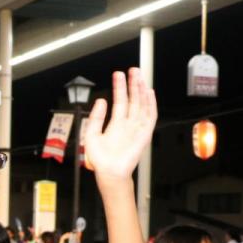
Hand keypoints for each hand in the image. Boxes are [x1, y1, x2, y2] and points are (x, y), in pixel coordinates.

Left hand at [82, 68, 157, 182]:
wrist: (109, 173)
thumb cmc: (101, 159)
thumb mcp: (92, 135)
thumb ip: (96, 118)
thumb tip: (101, 101)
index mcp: (116, 124)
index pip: (120, 101)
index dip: (119, 87)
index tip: (118, 74)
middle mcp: (128, 124)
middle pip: (133, 100)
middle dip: (133, 84)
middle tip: (132, 70)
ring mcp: (137, 128)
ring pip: (142, 104)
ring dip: (141, 90)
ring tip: (139, 76)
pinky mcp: (144, 134)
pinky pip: (150, 116)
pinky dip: (151, 104)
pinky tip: (149, 92)